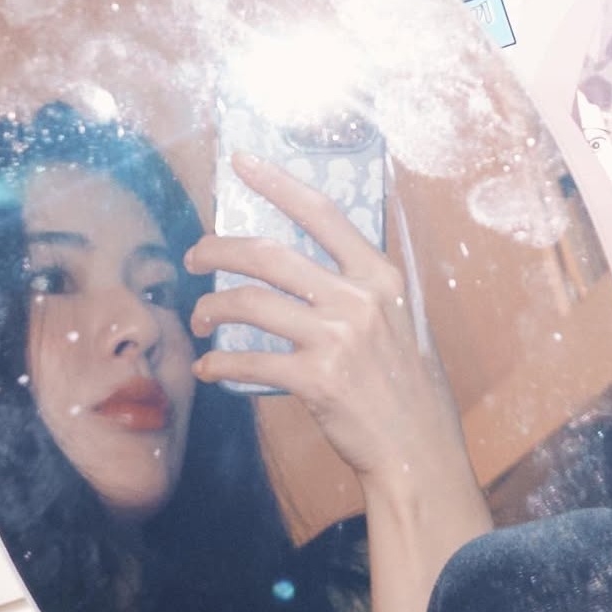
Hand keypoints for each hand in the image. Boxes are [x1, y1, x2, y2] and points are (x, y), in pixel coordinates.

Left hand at [186, 152, 469, 488]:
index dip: (278, 183)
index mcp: (380, 275)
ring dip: (212, 308)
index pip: (322, 213)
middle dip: (219, 249)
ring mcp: (337, 338)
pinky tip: (209, 369)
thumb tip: (309, 263)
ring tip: (199, 319)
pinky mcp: (316, 379)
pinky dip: (219, 364)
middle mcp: (359, 298)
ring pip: (251, 303)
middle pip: (270, 254)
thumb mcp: (399, 318)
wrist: (417, 449)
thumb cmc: (406, 384)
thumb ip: (359, 288)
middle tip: (194, 256)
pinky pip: (249, 361)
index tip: (242, 162)